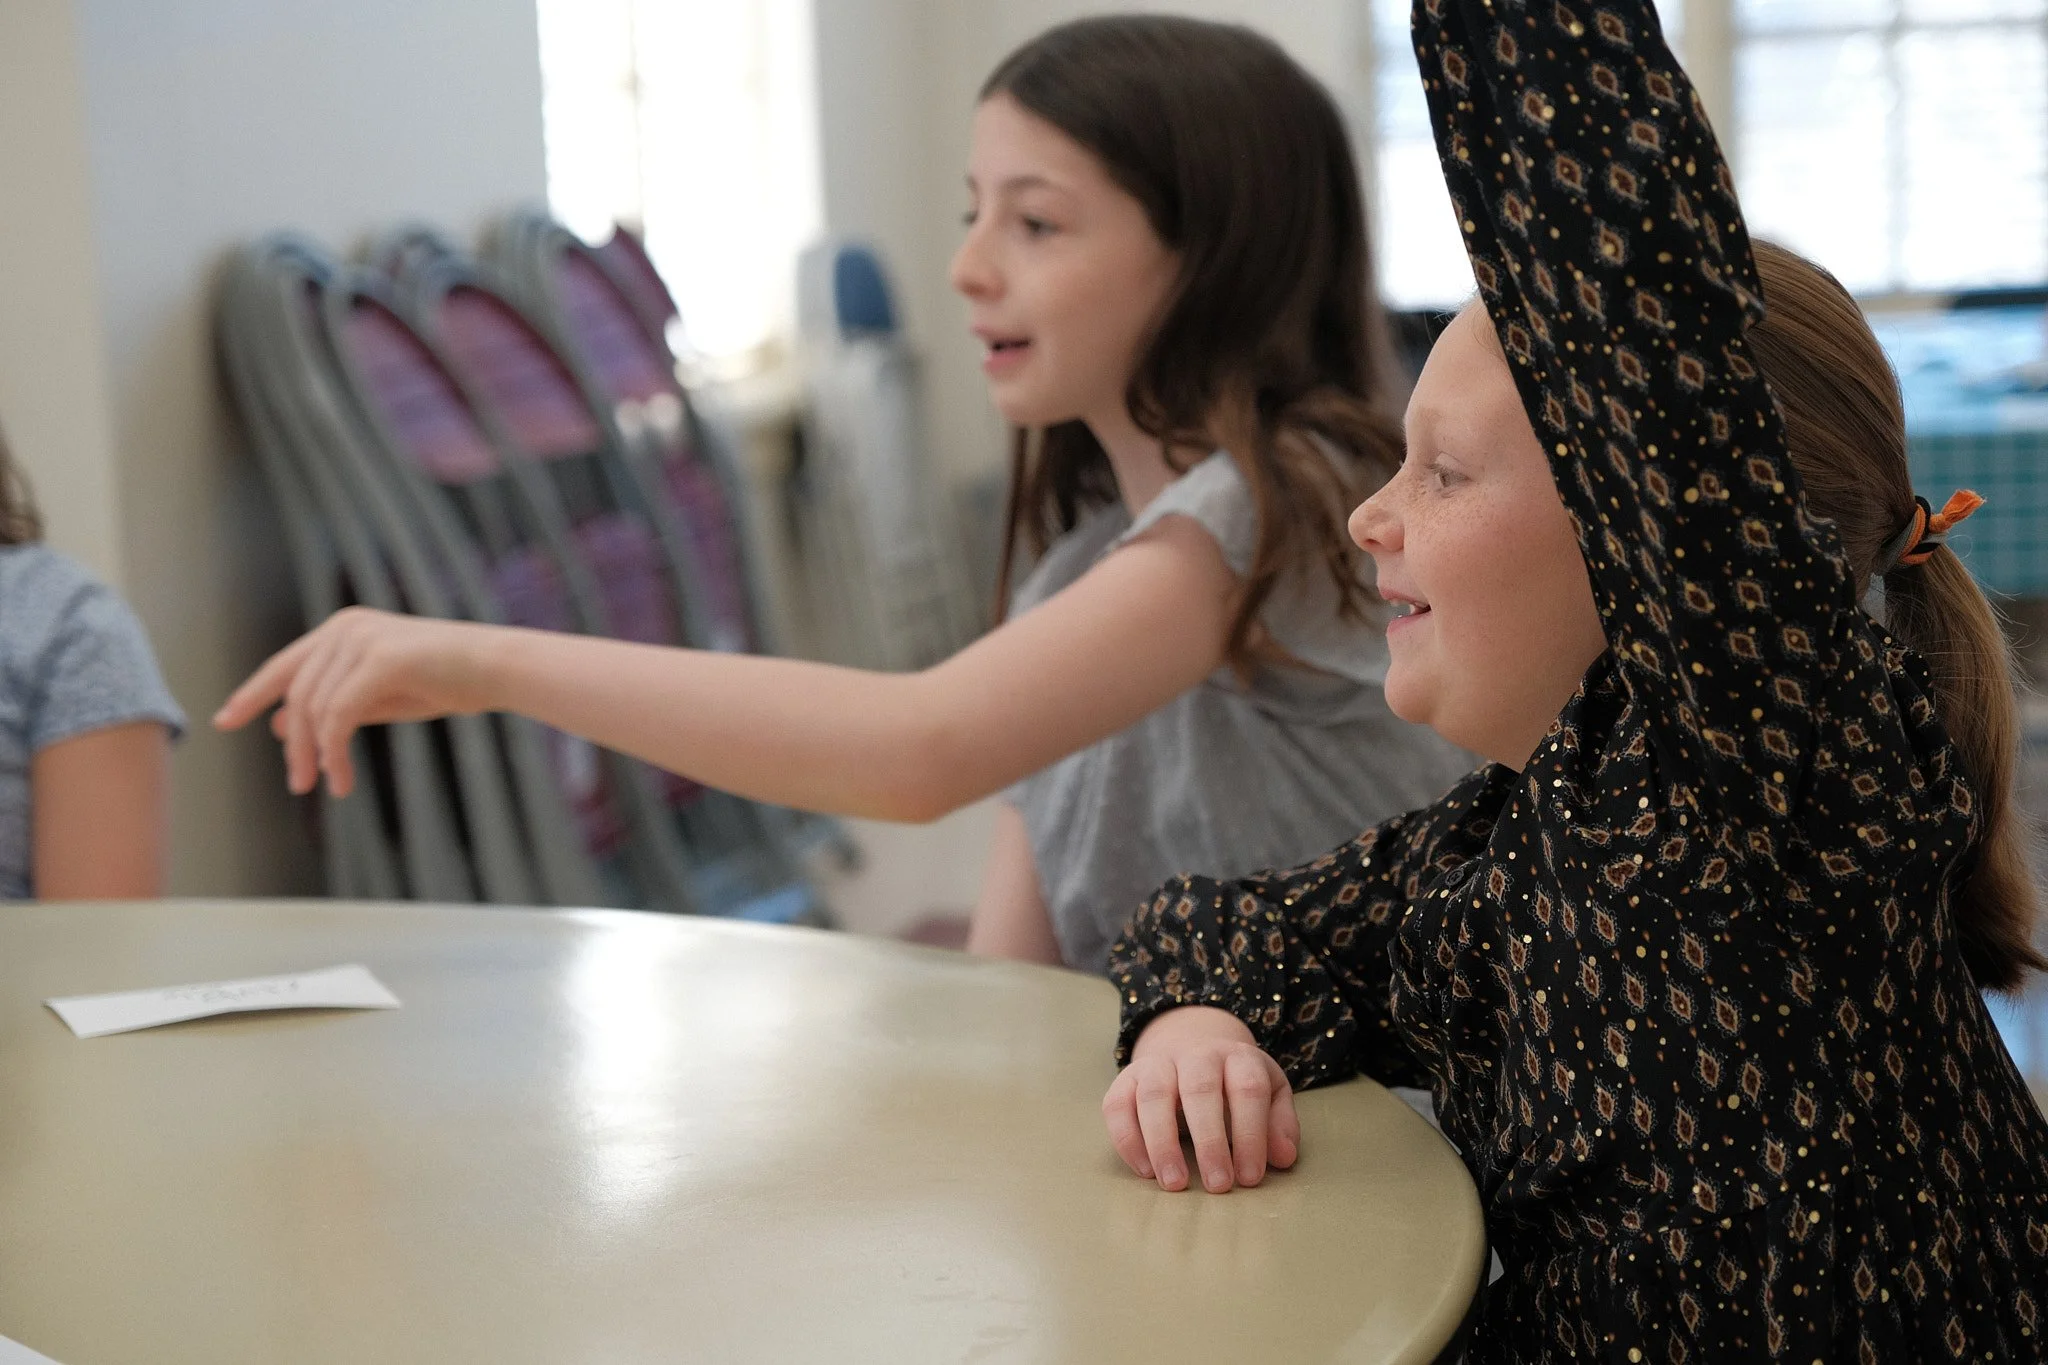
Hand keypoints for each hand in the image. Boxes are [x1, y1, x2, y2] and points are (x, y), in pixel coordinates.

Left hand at [213, 607, 497, 797]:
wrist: (496, 668)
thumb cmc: (448, 680)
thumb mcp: (381, 697)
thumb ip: (334, 705)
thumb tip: (279, 725)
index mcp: (342, 629)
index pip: (283, 666)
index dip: (251, 695)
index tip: (226, 721)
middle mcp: (344, 628)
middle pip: (297, 694)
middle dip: (294, 744)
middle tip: (298, 784)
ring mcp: (360, 639)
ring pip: (314, 709)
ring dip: (316, 754)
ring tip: (329, 784)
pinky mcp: (379, 659)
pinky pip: (339, 716)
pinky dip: (335, 751)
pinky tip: (342, 775)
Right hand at [1101, 1005, 1298, 1193]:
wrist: (1193, 1047)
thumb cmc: (1235, 1085)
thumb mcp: (1270, 1095)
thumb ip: (1279, 1124)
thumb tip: (1284, 1157)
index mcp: (1238, 1057)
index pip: (1247, 1089)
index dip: (1251, 1134)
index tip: (1250, 1177)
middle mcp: (1196, 1054)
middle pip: (1200, 1089)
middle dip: (1209, 1140)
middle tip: (1218, 1185)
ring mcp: (1157, 1063)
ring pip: (1154, 1096)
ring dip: (1163, 1143)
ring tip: (1175, 1184)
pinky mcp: (1126, 1078)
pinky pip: (1117, 1105)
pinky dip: (1128, 1139)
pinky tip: (1145, 1171)